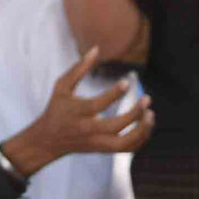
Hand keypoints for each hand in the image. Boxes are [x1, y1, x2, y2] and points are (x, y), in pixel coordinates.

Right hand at [4, 48, 153, 175]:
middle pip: (114, 127)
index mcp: (76, 113)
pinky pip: (126, 149)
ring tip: (150, 114)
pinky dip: (140, 139)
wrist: (48, 140)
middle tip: (147, 99)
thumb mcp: (62, 86)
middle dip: (134, 114)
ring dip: (141, 131)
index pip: (97, 105)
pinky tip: (147, 123)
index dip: (113, 94)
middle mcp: (87, 130)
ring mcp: (96, 142)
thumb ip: (78, 68)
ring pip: (123, 143)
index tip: (127, 82)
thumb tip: (96, 48)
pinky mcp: (102, 149)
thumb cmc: (57, 108)